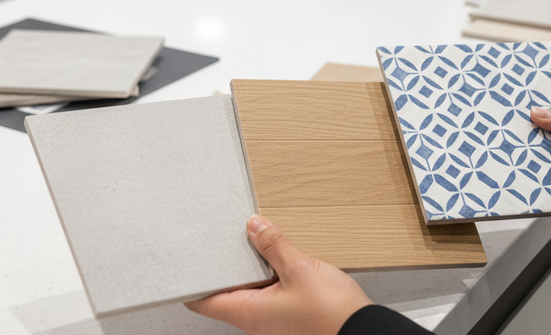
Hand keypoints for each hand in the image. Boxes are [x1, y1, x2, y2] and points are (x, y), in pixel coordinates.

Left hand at [185, 215, 372, 334]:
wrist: (362, 333)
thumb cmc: (331, 315)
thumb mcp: (301, 270)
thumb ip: (274, 246)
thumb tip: (254, 226)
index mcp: (248, 313)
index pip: (203, 301)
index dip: (193, 281)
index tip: (187, 260)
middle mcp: (255, 321)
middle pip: (226, 292)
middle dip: (225, 265)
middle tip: (222, 237)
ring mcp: (272, 320)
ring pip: (249, 290)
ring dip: (249, 267)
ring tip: (251, 239)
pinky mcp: (288, 316)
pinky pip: (269, 292)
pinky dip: (267, 273)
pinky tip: (278, 257)